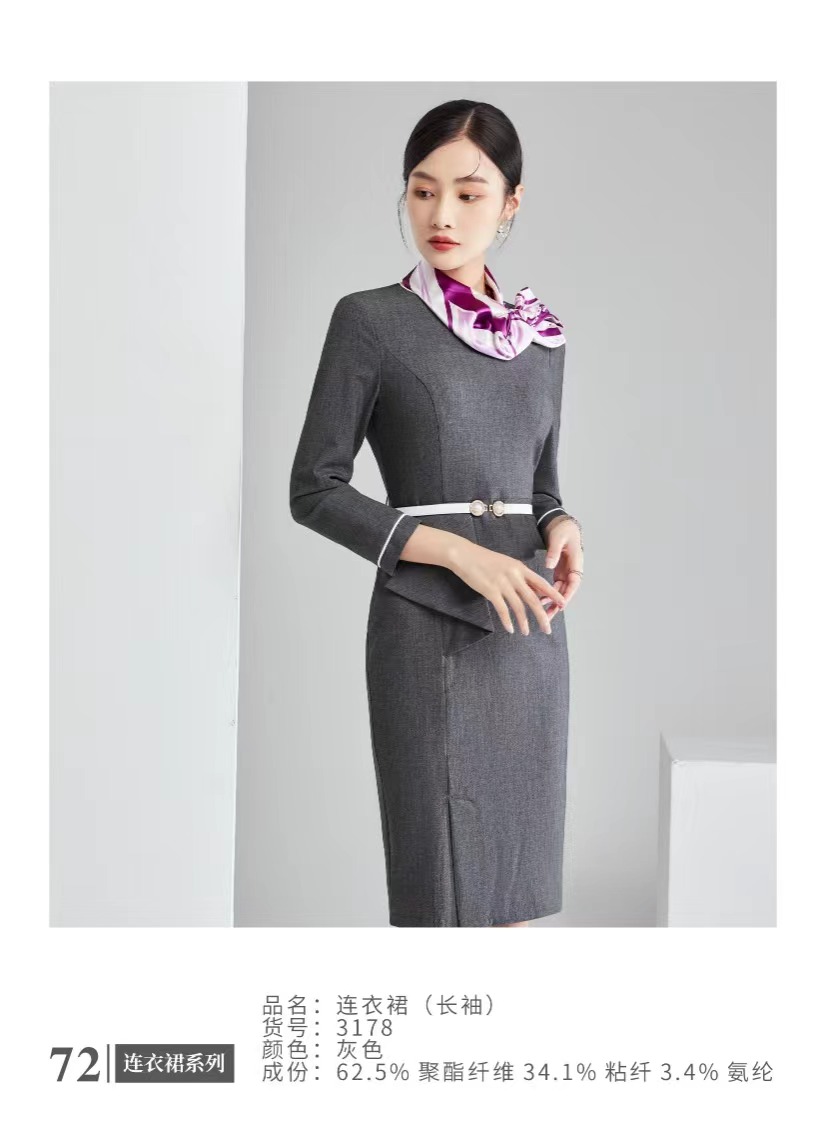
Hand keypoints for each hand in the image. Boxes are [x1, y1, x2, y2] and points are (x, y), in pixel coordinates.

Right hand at [445, 538, 566, 635]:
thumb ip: (519, 575)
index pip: (541, 583)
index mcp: (520, 568)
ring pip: (519, 607)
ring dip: (524, 622)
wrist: (465, 554)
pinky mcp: (490, 590)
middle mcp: (515, 576)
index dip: (553, 595)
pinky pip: (502, 609)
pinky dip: (507, 621)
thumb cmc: (484, 559)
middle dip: (542, 616)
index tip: (562, 604)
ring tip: (526, 632)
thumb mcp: (506, 563)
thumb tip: (531, 588)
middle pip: (533, 599)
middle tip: (548, 629)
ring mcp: (503, 583)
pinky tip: (510, 629)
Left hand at [541, 515, 582, 622]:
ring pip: (559, 590)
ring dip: (552, 601)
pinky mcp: (558, 570)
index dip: (568, 594)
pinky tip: (539, 600)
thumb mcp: (558, 539)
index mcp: (575, 562)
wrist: (563, 524)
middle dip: (558, 604)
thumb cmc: (563, 529)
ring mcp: (565, 571)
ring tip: (543, 613)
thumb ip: (554, 552)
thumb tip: (549, 565)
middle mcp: (572, 569)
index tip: (561, 604)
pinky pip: (553, 585)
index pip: (574, 582)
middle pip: (567, 591)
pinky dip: (547, 593)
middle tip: (549, 616)